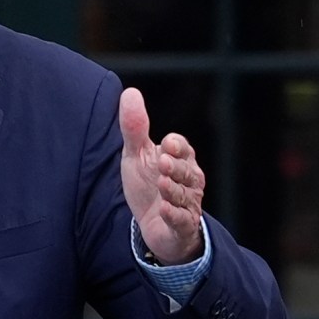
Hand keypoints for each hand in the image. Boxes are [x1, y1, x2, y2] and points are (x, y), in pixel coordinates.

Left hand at [118, 87, 205, 264]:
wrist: (153, 225)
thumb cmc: (148, 185)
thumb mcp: (137, 155)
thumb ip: (135, 127)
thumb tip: (130, 92)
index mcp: (180, 159)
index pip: (182, 148)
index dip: (176, 146)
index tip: (166, 144)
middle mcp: (189, 181)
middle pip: (187, 171)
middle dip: (176, 167)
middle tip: (163, 163)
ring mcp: (187, 204)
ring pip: (185, 195)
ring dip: (174, 190)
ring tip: (162, 184)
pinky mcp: (182, 226)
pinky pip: (182, 220)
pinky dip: (174, 215)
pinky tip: (164, 209)